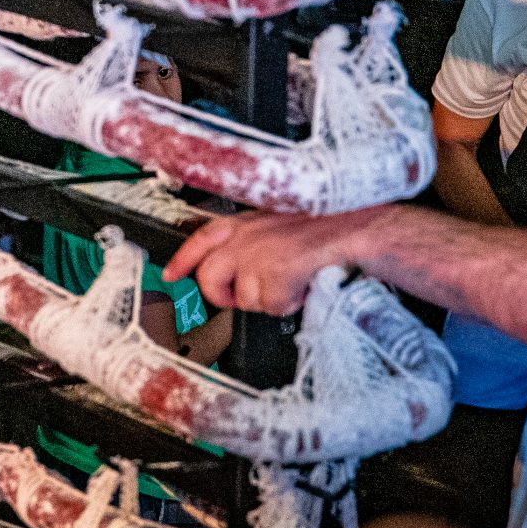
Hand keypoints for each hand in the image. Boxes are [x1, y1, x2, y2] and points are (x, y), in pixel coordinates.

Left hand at [165, 209, 382, 313]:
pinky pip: (271, 306)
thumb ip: (253, 242)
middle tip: (244, 297)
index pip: (201, 239)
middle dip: (223, 296)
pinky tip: (302, 287)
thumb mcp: (279, 226)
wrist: (356, 228)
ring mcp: (258, 254)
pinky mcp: (276, 271)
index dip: (182, 260)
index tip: (170, 275)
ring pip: (245, 298)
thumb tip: (235, 270)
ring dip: (269, 299)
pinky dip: (289, 304)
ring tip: (292, 282)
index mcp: (245, 222)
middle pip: (209, 277)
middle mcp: (246, 236)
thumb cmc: (325, 227)